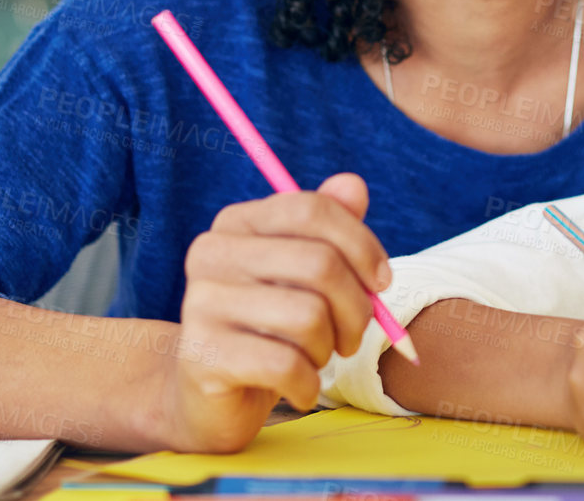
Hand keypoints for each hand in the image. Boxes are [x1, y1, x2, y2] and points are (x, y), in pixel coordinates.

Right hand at [157, 173, 391, 451]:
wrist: (211, 397)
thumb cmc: (271, 326)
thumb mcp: (304, 274)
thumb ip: (331, 227)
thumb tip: (353, 186)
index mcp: (238, 222)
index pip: (311, 209)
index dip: (361, 244)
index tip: (382, 282)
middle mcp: (212, 253)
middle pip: (319, 263)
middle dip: (356, 308)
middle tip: (354, 336)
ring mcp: (201, 303)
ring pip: (308, 317)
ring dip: (329, 348)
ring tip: (318, 359)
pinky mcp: (202, 355)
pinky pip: (286, 365)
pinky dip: (309, 384)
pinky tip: (302, 387)